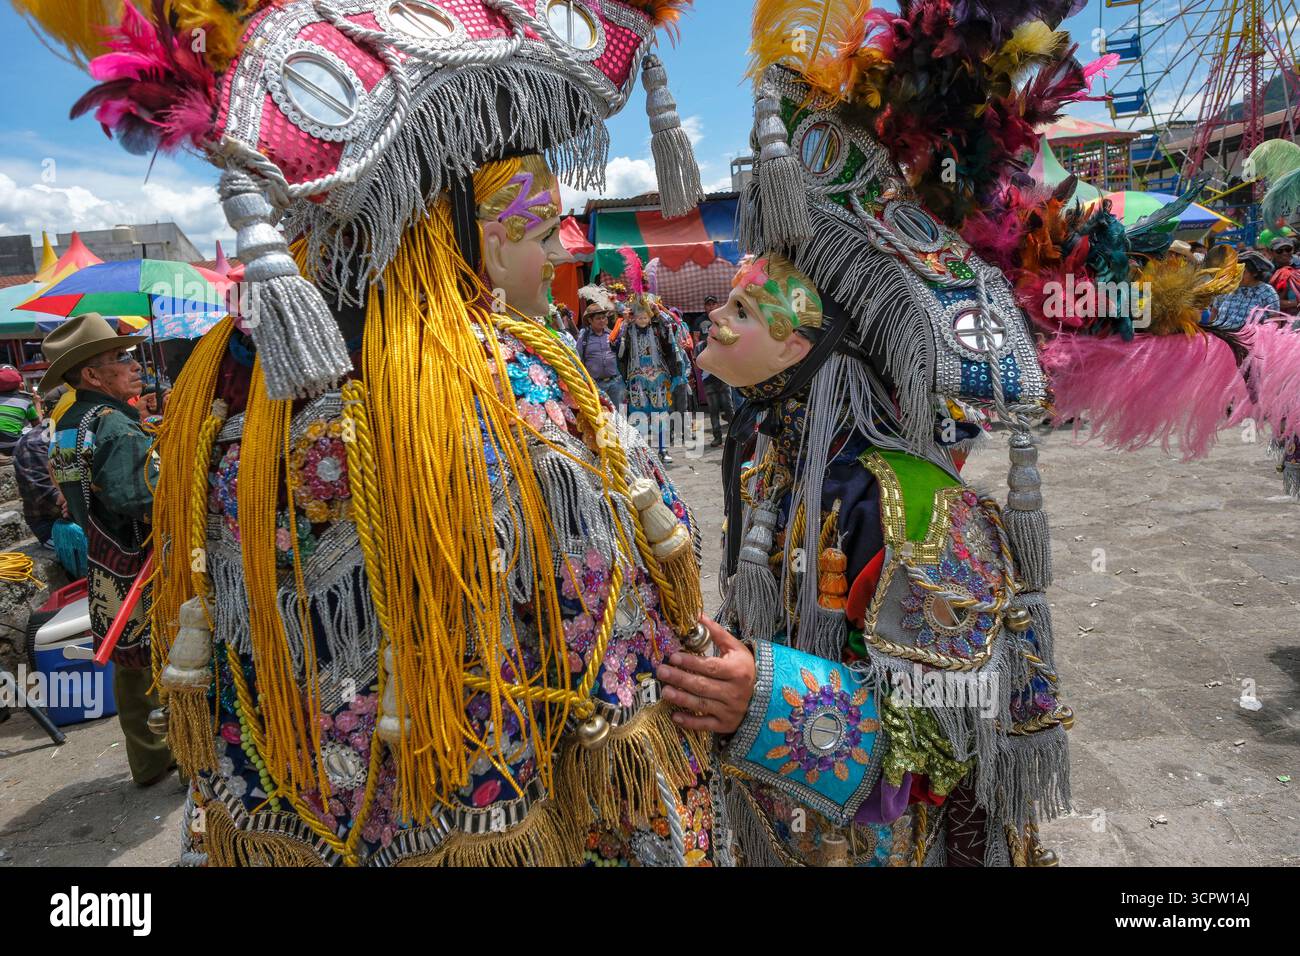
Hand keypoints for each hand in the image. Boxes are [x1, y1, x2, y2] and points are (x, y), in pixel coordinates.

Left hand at [657, 616, 754, 734]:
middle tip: (661, 672)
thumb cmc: (746, 668)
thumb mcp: (736, 648)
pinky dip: (690, 722)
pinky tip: (674, 715)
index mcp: (737, 671)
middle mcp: (734, 692)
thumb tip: (697, 615)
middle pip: (702, 685)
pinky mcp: (726, 725)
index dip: (691, 663)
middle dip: (680, 678)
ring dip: (681, 699)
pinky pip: (705, 724)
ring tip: (664, 691)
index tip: (673, 657)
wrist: (768, 695)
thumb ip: (717, 633)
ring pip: (702, 705)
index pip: (710, 667)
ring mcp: (730, 710)